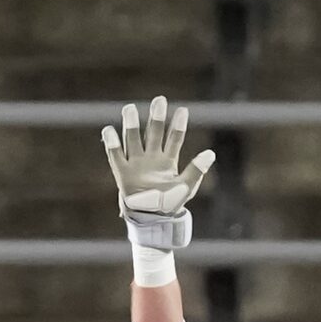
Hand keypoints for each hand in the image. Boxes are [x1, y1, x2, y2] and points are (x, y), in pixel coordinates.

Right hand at [101, 95, 215, 247]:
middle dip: (156, 117)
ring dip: (132, 125)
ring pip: (133, 139)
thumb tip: (211, 153)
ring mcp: (137, 164)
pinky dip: (112, 144)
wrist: (151, 221)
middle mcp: (151, 158)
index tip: (183, 111)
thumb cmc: (169, 205)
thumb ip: (196, 170)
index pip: (174, 139)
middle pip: (154, 133)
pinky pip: (116, 156)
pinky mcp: (123, 173)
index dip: (178, 126)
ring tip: (129, 108)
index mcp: (168, 161)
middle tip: (159, 100)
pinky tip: (109, 130)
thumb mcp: (186, 188)